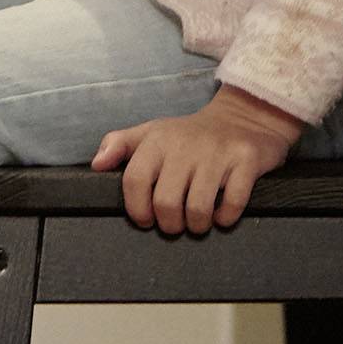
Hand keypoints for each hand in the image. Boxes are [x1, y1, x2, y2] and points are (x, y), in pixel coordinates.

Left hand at [90, 87, 305, 234]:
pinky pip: (232, 203)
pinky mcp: (246, 160)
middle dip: (170, 225)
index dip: (137, 209)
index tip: (146, 220)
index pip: (134, 181)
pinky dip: (225, 218)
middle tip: (175, 224)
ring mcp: (218, 153)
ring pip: (198, 209)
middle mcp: (186, 145)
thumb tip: (96, 165)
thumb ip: (118, 144)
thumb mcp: (152, 132)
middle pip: (166, 203)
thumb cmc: (190, 135)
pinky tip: (222, 214)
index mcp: (158, 139)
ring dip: (197, 226)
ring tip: (198, 222)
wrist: (244, 117)